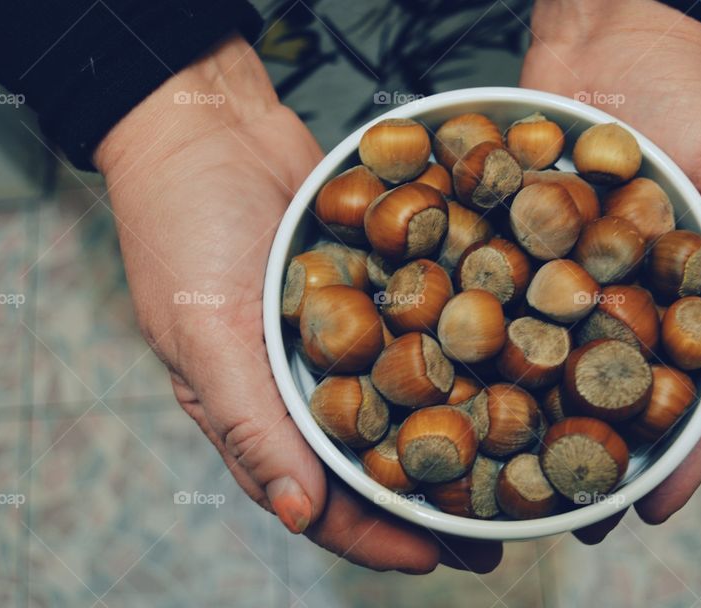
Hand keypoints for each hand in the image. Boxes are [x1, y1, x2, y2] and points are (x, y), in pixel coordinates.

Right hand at [95, 35, 500, 572]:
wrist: (208, 121)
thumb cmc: (184, 227)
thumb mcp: (204, 331)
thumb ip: (249, 422)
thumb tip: (298, 514)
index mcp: (255, 407)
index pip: (318, 495)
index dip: (374, 536)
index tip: (436, 559)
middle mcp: (303, 379)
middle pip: (374, 458)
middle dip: (430, 501)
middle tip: (499, 533)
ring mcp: (342, 332)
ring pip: (405, 399)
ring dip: (454, 433)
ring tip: (516, 468)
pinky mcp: (371, 284)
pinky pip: (418, 329)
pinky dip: (456, 353)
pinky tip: (505, 368)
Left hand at [520, 0, 700, 539]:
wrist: (611, 25)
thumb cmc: (695, 93)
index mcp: (681, 293)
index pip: (685, 391)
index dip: (674, 453)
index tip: (652, 512)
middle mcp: (614, 293)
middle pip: (603, 392)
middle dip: (590, 455)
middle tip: (568, 517)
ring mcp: (557, 269)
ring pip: (541, 357)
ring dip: (527, 416)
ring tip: (505, 474)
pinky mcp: (508, 236)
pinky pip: (493, 290)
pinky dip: (477, 334)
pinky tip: (455, 378)